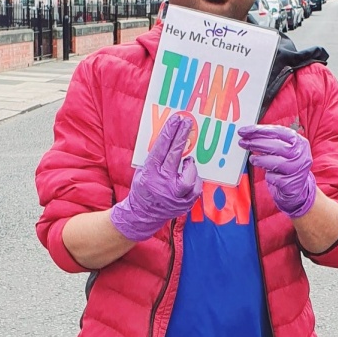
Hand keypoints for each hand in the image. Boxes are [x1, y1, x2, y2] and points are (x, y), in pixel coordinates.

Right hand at [111, 114, 202, 241]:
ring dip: (189, 166)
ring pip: (190, 174)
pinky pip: (196, 187)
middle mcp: (162, 183)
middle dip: (182, 136)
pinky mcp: (184, 204)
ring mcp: (174, 195)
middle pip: (175, 155)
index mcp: (150, 173)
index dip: (170, 132)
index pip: (161, 147)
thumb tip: (169, 138)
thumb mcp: (142, 171)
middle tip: (187, 122)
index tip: (176, 119)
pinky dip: (194, 180)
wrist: (141, 216)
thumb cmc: (142, 189)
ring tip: (186, 163)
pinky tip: (189, 178)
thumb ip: (155, 158)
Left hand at [238, 124, 316, 218]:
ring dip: (259, 160)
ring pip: (274, 162)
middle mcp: (301, 155)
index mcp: (300, 142)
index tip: (245, 130)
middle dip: (256, 143)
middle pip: (276, 146)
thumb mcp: (285, 149)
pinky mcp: (290, 184)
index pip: (278, 131)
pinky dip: (268, 175)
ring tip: (252, 159)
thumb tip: (249, 133)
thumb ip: (271, 140)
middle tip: (243, 142)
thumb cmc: (287, 164)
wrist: (297, 188)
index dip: (260, 130)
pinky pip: (273, 177)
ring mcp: (297, 170)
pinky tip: (267, 174)